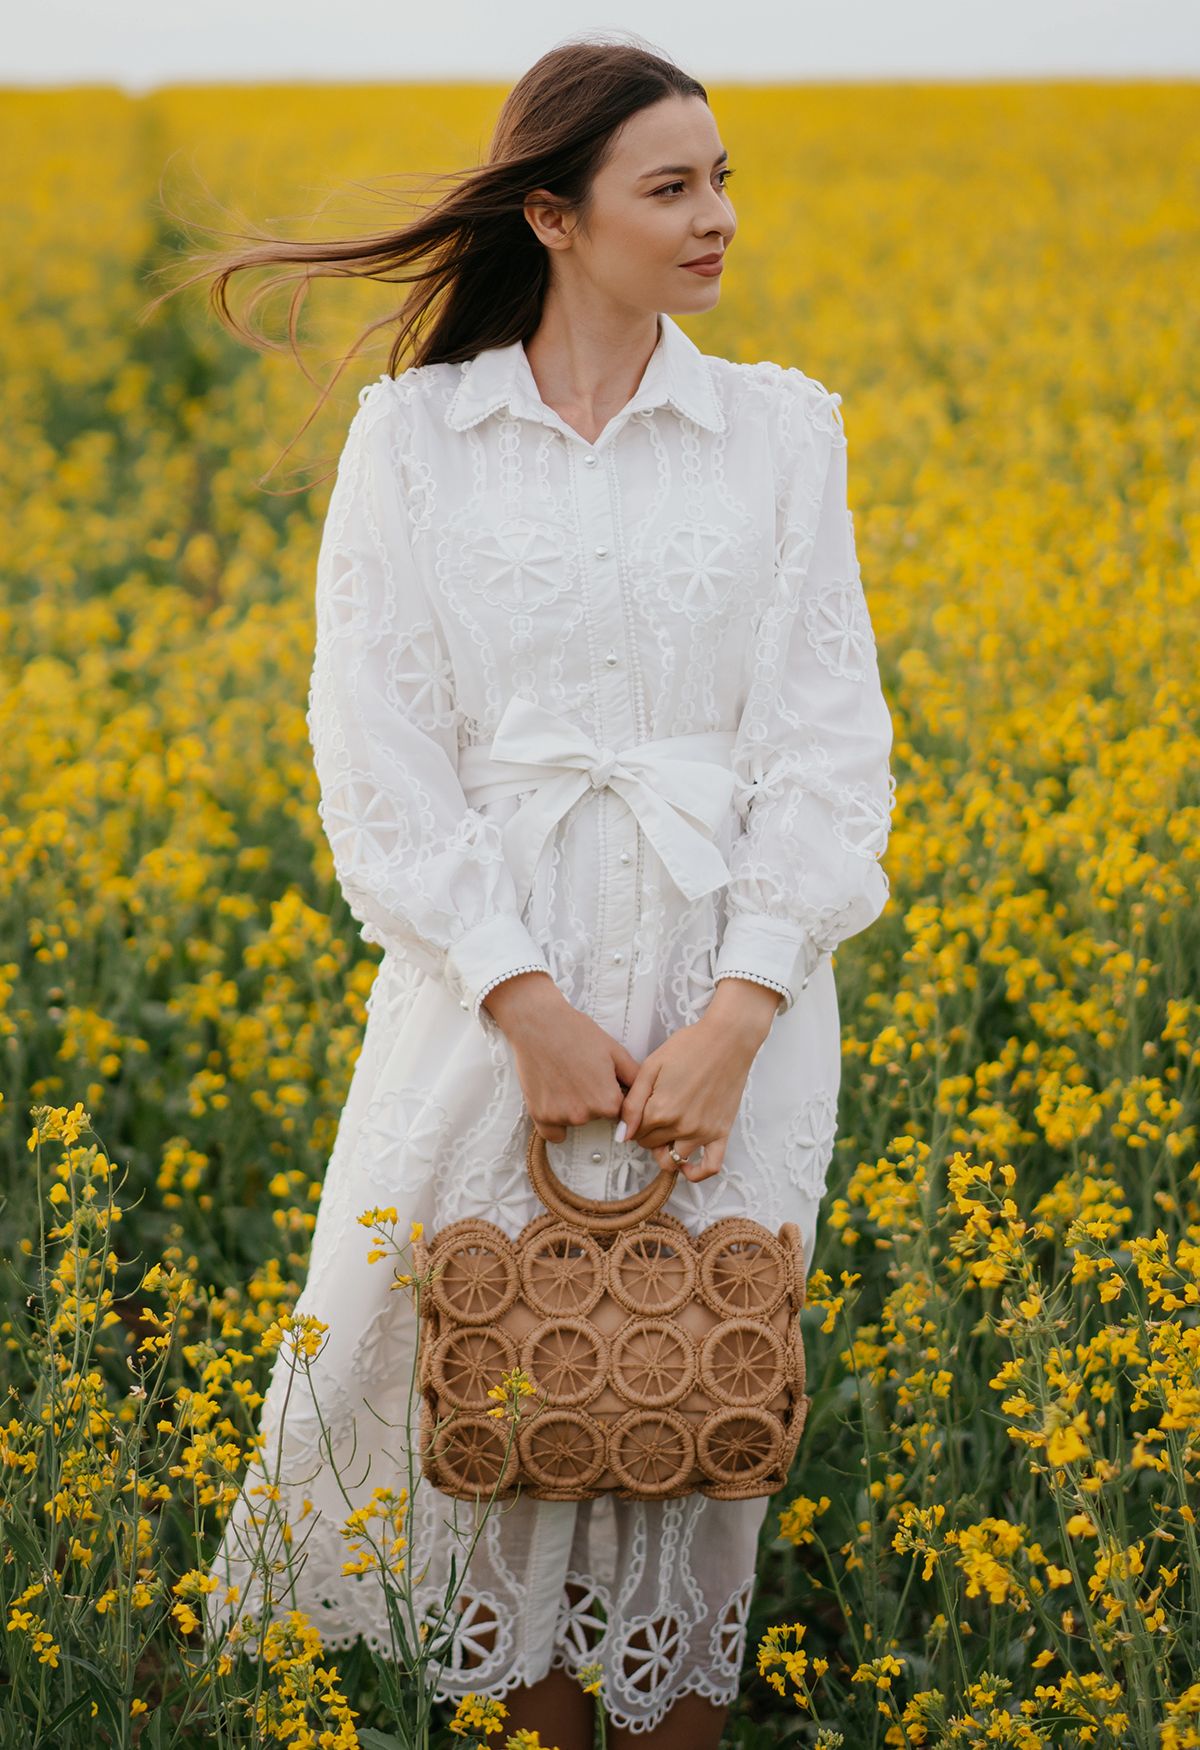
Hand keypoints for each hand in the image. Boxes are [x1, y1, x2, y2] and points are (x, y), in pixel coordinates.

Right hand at [483, 971, 642, 1142]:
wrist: (538, 1024)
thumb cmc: (576, 1032)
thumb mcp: (614, 1051)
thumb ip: (634, 1077)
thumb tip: (644, 1093)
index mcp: (608, 1102)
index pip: (618, 1111)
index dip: (611, 1093)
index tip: (601, 1080)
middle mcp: (586, 1115)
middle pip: (596, 1116)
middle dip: (592, 1100)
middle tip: (581, 1073)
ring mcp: (561, 1117)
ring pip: (575, 1121)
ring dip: (573, 1107)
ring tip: (564, 1076)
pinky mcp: (540, 1116)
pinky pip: (553, 1133)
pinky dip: (555, 1123)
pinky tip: (554, 1100)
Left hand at [616, 981, 780, 1182]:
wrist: (727, 1039)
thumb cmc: (688, 1047)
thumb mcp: (651, 1067)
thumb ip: (632, 1103)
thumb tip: (623, 1134)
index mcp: (660, 1110)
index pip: (634, 1133)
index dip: (633, 1121)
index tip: (639, 1108)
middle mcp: (681, 1126)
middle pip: (650, 1145)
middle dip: (646, 1133)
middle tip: (652, 1113)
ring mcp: (702, 1133)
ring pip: (672, 1160)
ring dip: (664, 1150)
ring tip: (666, 1132)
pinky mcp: (721, 1133)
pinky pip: (710, 1167)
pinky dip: (696, 1173)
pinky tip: (687, 1165)